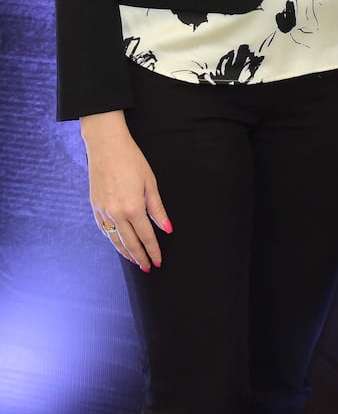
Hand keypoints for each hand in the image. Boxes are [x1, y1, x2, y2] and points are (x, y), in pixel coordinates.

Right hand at [81, 111, 172, 270]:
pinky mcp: (95, 206)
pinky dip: (112, 239)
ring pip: (115, 239)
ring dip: (126, 252)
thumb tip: (167, 228)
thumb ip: (157, 209)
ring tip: (135, 261)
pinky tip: (118, 243)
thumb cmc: (132, 160)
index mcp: (133, 208)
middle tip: (148, 267)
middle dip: (140, 256)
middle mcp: (116, 214)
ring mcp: (103, 211)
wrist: (106, 146)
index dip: (153, 250)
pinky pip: (104, 229)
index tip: (158, 261)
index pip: (146, 236)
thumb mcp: (150, 183)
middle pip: (130, 242)